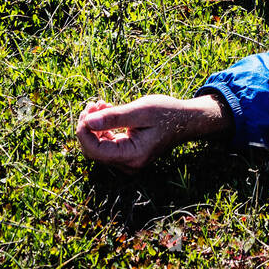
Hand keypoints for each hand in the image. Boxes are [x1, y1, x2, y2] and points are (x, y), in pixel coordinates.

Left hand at [75, 93, 230, 172]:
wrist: (185, 120)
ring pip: (98, 147)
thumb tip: (87, 122)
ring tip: (101, 104)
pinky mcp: (128, 154)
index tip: (87, 110)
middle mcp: (128, 164)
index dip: (84, 132)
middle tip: (93, 104)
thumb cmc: (166, 113)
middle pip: (93, 151)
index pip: (95, 151)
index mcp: (132, 156)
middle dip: (88, 127)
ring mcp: (128, 161)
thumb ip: (113, 118)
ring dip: (95, 125)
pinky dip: (103, 128)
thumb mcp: (140, 111)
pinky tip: (108, 110)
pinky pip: (107, 144)